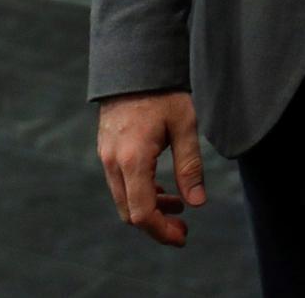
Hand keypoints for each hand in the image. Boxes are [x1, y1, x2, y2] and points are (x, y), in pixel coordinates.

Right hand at [96, 88, 206, 245]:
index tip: (183, 236)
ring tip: (179, 207)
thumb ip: (190, 166)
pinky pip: (121, 184)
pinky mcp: (107, 151)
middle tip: (184, 227)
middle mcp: (113, 162)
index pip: (142, 211)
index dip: (162, 231)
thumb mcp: (185, 126)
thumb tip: (198, 203)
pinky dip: (141, 193)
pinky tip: (164, 189)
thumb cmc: (163, 93)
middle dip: (156, 225)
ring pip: (124, 199)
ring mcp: (106, 157)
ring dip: (150, 209)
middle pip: (130, 211)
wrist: (134, 66)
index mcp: (133, 159)